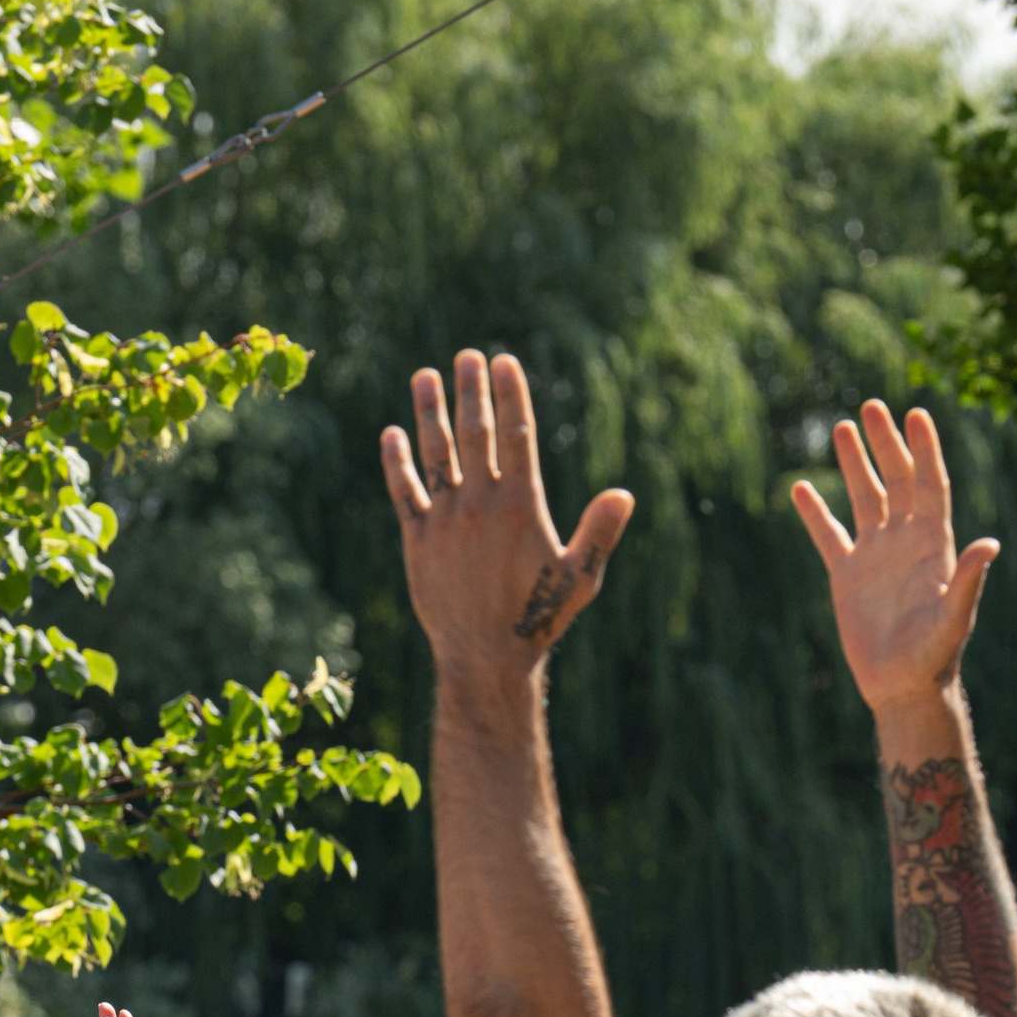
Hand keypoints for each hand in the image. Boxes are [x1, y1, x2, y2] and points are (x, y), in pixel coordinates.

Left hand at [381, 350, 634, 683]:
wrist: (485, 659)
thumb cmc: (538, 619)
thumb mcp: (579, 579)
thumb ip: (598, 533)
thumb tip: (624, 495)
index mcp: (521, 506)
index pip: (517, 435)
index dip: (511, 395)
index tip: (505, 362)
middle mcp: (480, 505)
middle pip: (474, 433)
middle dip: (471, 391)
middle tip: (467, 356)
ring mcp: (445, 520)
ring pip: (434, 453)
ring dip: (429, 411)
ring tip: (425, 376)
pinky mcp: (417, 541)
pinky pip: (403, 491)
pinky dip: (396, 461)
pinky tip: (392, 433)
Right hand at [792, 401, 999, 715]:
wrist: (903, 688)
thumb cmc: (935, 656)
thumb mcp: (955, 618)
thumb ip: (970, 580)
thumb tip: (991, 544)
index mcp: (935, 544)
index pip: (931, 484)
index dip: (924, 450)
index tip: (916, 415)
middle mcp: (906, 541)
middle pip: (897, 479)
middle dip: (886, 443)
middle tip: (872, 406)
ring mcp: (875, 556)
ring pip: (865, 498)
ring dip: (855, 463)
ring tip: (842, 427)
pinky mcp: (848, 576)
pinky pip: (829, 536)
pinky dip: (815, 513)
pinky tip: (800, 487)